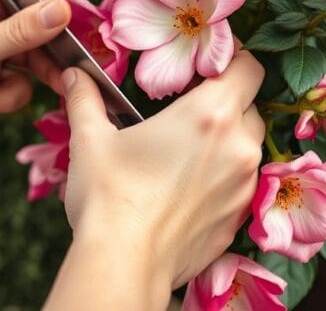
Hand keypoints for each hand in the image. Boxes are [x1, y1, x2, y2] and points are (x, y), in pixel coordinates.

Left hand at [0, 0, 70, 152]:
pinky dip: (2, 99)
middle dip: (43, 55)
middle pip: (39, 26)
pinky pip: (20, 86)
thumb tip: (62, 10)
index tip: (65, 29)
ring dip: (15, 84)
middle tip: (60, 75)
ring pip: (34, 60)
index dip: (49, 5)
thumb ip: (20, 31)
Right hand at [57, 50, 265, 294]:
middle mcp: (238, 147)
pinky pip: (240, 186)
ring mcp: (243, 187)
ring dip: (225, 143)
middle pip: (250, 107)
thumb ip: (87, 98)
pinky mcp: (237, 219)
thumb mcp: (91, 140)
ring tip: (183, 153)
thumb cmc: (109, 198)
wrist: (124, 264)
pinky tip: (185, 189)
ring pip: (248, 149)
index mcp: (210, 114)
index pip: (249, 68)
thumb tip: (76, 74)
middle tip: (187, 111)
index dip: (232, 61)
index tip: (205, 66)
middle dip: (225, 104)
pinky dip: (221, 180)